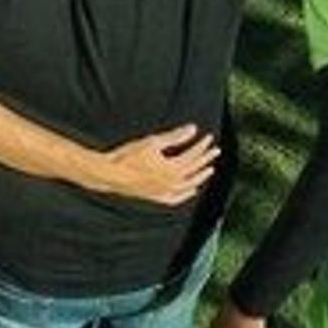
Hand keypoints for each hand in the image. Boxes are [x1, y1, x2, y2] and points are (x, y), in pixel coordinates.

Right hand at [100, 123, 220, 206]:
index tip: (208, 137)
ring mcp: (165, 192)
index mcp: (173, 168)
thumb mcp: (153, 142)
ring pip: (189, 186)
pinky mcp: (157, 198)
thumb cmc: (129, 156)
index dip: (202, 145)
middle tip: (216, 151)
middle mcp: (172, 183)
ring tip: (209, 170)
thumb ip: (175, 136)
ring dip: (200, 177)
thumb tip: (193, 129)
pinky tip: (192, 190)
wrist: (111, 174)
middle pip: (194, 170)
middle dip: (206, 159)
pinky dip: (187, 194)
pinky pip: (177, 199)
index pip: (193, 155)